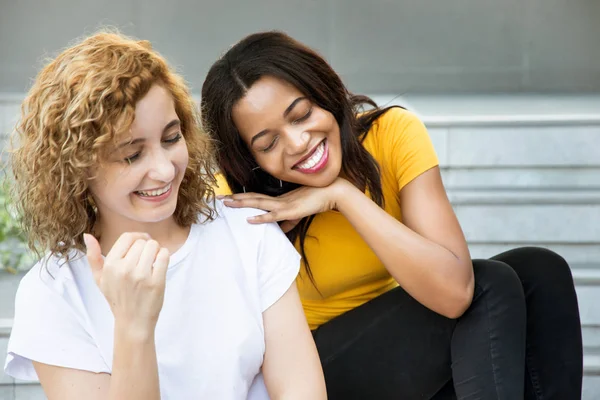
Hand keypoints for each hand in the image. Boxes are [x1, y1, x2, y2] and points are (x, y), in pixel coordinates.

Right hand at [84, 232, 169, 336]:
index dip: (137, 237)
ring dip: (156, 251)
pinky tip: (160, 265)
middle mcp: (124, 269)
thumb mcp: (100, 279)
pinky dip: (164, 256)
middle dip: (147, 247)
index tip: (142, 243)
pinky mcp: (156, 281)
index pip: (127, 237)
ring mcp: (141, 276)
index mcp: (110, 265)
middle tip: (146, 258)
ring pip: (154, 246)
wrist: (132, 322)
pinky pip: (164, 256)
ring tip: (153, 261)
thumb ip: (93, 257)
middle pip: (142, 242)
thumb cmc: (117, 298)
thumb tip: (87, 236)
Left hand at [221, 178, 348, 229]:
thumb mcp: (298, 213)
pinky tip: (249, 219)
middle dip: (234, 198)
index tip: (227, 198)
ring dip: (242, 203)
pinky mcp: (290, 211)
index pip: (255, 198)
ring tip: (227, 203)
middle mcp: (277, 199)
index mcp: (278, 200)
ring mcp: (283, 204)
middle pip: (251, 198)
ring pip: (258, 203)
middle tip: (218, 198)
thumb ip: (288, 221)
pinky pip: (272, 215)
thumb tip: (280, 229)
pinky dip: (260, 217)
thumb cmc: (316, 200)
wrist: (331, 193)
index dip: (241, 198)